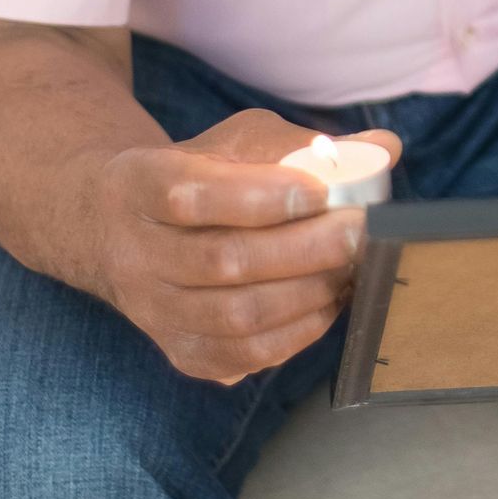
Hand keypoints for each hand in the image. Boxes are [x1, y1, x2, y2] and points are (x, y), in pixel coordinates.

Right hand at [85, 109, 401, 384]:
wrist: (114, 229)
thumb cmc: (194, 174)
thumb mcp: (233, 142)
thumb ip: (303, 144)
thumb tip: (383, 149)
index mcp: (139, 185)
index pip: (195, 195)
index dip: (263, 196)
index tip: (321, 190)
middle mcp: (136, 254)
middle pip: (223, 262)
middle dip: (305, 248)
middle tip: (358, 231)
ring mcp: (154, 311)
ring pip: (235, 316)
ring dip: (307, 293)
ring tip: (349, 266)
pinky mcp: (178, 352)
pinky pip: (243, 356)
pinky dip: (296, 333)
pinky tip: (326, 302)